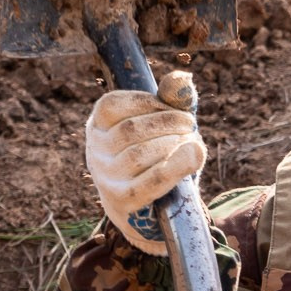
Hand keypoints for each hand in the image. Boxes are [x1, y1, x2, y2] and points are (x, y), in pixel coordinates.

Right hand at [85, 88, 205, 255]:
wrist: (153, 211)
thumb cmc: (159, 159)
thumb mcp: (163, 128)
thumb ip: (171, 102)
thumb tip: (181, 79)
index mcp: (98, 127)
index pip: (112, 105)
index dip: (148, 102)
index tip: (174, 108)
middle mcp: (95, 152)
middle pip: (130, 130)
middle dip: (168, 123)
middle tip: (190, 126)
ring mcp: (105, 179)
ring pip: (140, 154)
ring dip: (174, 144)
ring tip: (193, 144)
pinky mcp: (122, 202)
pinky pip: (149, 181)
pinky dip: (175, 167)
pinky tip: (195, 156)